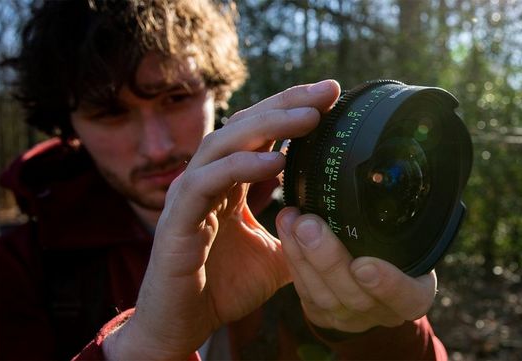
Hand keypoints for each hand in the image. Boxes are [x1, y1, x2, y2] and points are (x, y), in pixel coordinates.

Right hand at [103, 80, 340, 359]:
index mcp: (230, 182)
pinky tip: (278, 161)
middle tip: (327, 91)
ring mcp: (189, 194)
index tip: (334, 95)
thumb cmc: (222, 288)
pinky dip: (241, 167)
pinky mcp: (176, 218)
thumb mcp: (279, 259)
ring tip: (311, 118)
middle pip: (246, 125)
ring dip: (269, 125)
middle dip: (287, 103)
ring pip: (225, 142)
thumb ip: (303, 238)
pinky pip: (208, 181)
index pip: (262, 132)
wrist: (183, 326)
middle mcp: (209, 178)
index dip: (294, 109)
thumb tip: (345, 229)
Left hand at [276, 207, 437, 332]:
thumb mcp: (415, 236)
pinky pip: (304, 291)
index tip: (364, 265)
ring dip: (303, 256)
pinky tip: (286, 228)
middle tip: (309, 226)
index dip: (388, 284)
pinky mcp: (323, 313)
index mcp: (415, 295)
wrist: (380, 274)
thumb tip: (395, 170)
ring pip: (323, 296)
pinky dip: (293, 258)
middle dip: (328, 260)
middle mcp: (384, 312)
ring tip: (292, 220)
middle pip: (356, 296)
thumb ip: (407, 218)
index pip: (408, 297)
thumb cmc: (402, 246)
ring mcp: (352, 317)